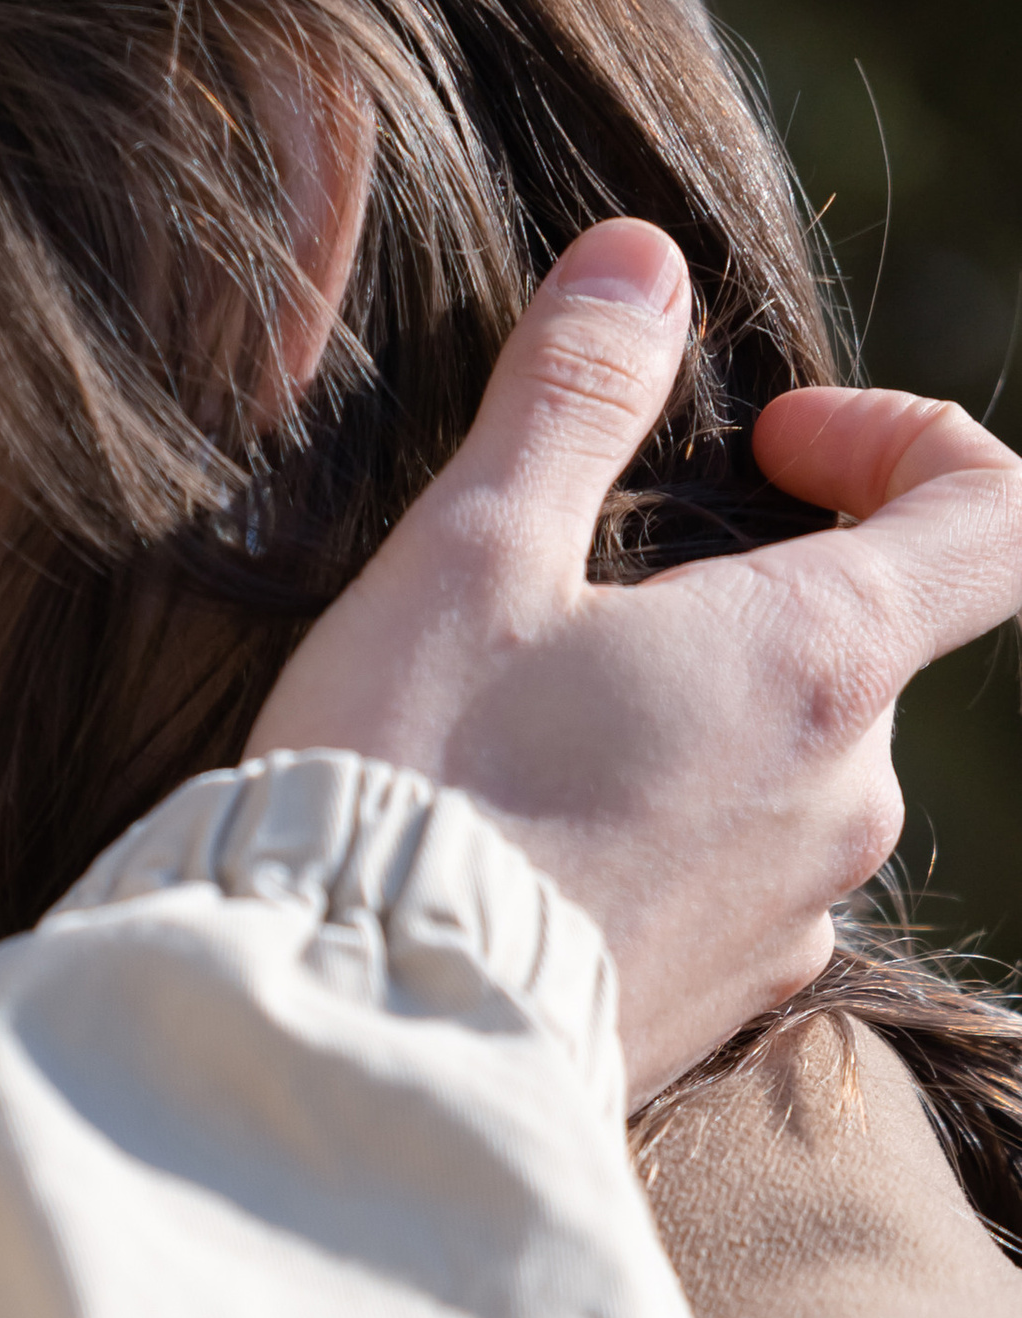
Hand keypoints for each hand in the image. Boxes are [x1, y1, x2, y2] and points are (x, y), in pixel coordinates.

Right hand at [253, 218, 1021, 1100]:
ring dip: (683, 738)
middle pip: (852, 654)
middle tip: (568, 607)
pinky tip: (518, 861)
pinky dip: (646, 853)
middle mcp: (846, 802)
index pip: (995, 516)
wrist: (359, 1053)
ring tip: (521, 751)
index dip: (907, 443)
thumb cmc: (414, 794)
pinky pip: (717, 898)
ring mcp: (787, 923)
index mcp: (822, 663)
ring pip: (778, 782)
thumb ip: (569, 397)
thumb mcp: (467, 558)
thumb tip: (639, 265)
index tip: (772, 447)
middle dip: (734, 607)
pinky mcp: (715, 1018)